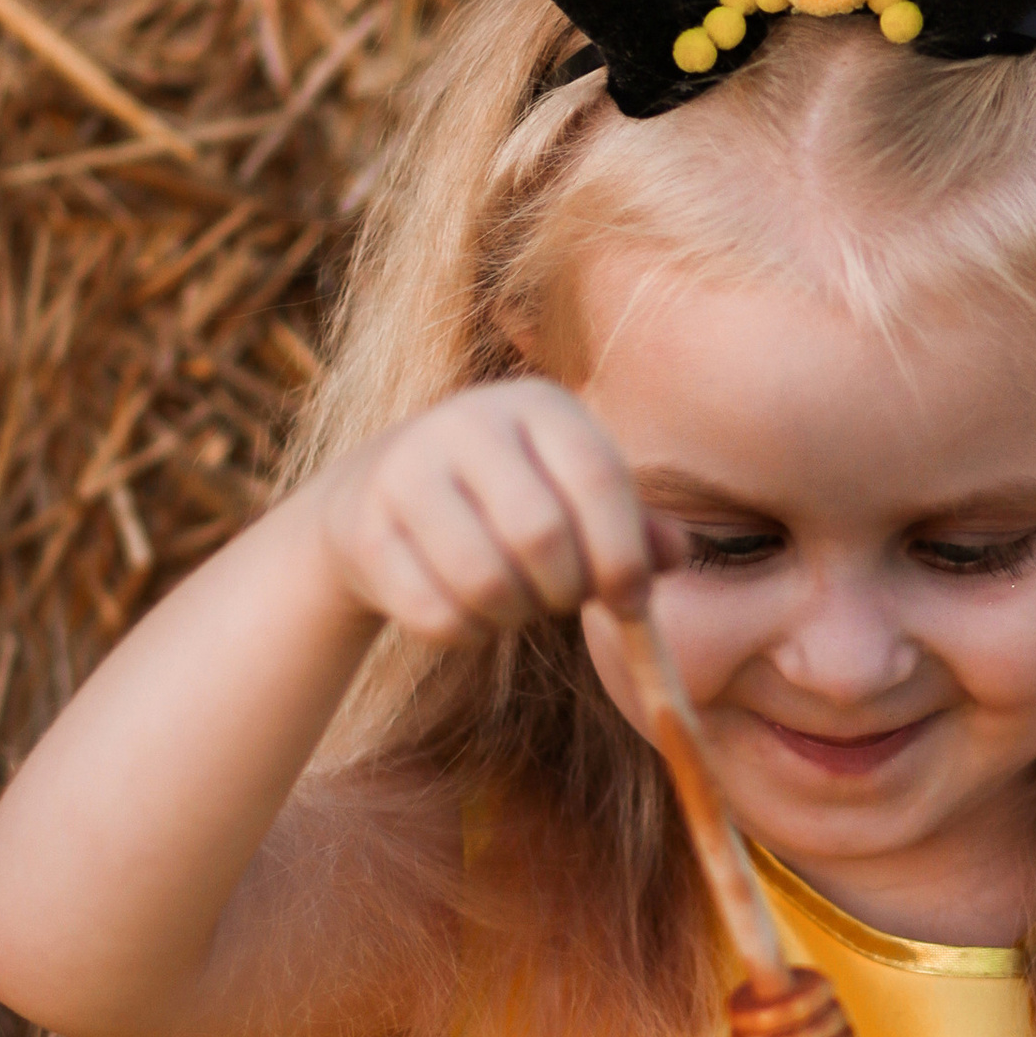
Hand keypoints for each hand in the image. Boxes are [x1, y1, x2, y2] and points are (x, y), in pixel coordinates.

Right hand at [309, 378, 678, 648]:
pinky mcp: (362, 527)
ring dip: (513, 616)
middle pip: (541, 533)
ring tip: (514, 605)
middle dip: (565, 591)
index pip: (599, 477)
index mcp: (537, 403)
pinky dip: (465, 633)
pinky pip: (434, 613)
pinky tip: (467, 614)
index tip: (633, 606)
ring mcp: (405, 469)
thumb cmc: (506, 502)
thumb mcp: (574, 497)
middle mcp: (467, 420)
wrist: (377, 496)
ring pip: (485, 581)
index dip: (624, 555)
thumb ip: (635, 527)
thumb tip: (673, 558)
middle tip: (560, 602)